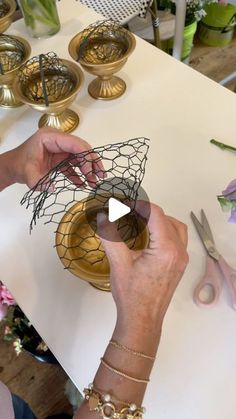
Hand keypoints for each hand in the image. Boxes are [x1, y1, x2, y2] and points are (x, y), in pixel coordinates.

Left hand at [7, 127, 103, 188]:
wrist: (13, 168)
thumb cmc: (19, 166)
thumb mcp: (28, 175)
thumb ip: (40, 182)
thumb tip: (53, 188)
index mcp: (50, 138)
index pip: (75, 144)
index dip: (86, 157)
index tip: (90, 172)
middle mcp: (58, 141)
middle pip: (81, 149)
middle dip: (92, 163)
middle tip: (101, 176)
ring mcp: (60, 149)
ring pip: (80, 157)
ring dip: (89, 170)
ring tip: (95, 182)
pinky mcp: (60, 158)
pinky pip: (73, 165)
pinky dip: (80, 175)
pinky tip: (84, 184)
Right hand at [97, 202, 188, 326]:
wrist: (142, 321)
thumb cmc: (131, 296)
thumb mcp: (118, 264)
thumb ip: (111, 236)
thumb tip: (104, 216)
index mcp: (166, 249)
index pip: (156, 214)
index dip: (140, 205)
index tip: (124, 206)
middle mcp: (179, 252)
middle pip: (168, 219)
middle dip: (149, 212)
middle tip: (129, 213)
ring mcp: (182, 259)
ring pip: (177, 228)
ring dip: (160, 221)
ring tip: (140, 222)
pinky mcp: (179, 266)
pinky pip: (177, 240)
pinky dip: (165, 232)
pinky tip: (148, 238)